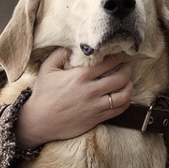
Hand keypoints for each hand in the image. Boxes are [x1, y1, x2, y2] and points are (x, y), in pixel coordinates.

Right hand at [15, 48, 132, 148]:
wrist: (39, 121)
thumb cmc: (43, 94)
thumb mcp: (47, 70)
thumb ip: (59, 54)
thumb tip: (71, 45)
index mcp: (80, 76)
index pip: (108, 62)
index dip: (117, 57)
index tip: (120, 54)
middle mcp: (91, 90)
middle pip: (120, 78)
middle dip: (127, 70)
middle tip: (126, 66)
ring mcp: (95, 105)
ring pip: (123, 95)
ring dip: (129, 86)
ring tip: (128, 82)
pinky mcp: (97, 118)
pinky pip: (119, 110)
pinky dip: (126, 102)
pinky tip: (124, 97)